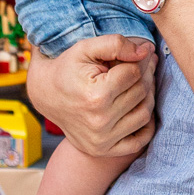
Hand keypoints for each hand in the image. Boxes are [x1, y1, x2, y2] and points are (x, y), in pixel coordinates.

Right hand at [26, 35, 156, 157]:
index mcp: (95, 96)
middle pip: (141, 92)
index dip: (140, 59)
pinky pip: (140, 140)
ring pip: (145, 113)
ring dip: (147, 95)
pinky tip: (139, 106)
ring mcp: (102, 139)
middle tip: (143, 63)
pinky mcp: (104, 150)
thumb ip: (116, 44)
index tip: (139, 52)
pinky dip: (146, 125)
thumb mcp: (85, 48)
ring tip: (139, 81)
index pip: (134, 73)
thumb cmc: (67, 69)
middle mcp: (100, 121)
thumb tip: (146, 51)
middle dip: (146, 74)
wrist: (46, 95)